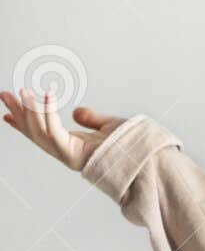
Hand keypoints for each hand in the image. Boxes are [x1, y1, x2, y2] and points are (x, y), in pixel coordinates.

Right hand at [1, 88, 126, 172]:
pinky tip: (47, 96)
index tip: (8, 111)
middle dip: (19, 113)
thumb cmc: (130, 147)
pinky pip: (54, 131)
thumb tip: (76, 111)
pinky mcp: (71, 154)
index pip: (41, 132)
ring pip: (40, 131)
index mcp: (71, 145)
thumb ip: (91, 119)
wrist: (143, 159)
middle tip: (4, 94)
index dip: (23, 123)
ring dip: (29, 111)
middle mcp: (65, 151)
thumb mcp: (108, 126)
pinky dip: (49, 113)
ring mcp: (67, 154)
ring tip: (23, 91)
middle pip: (34, 131)